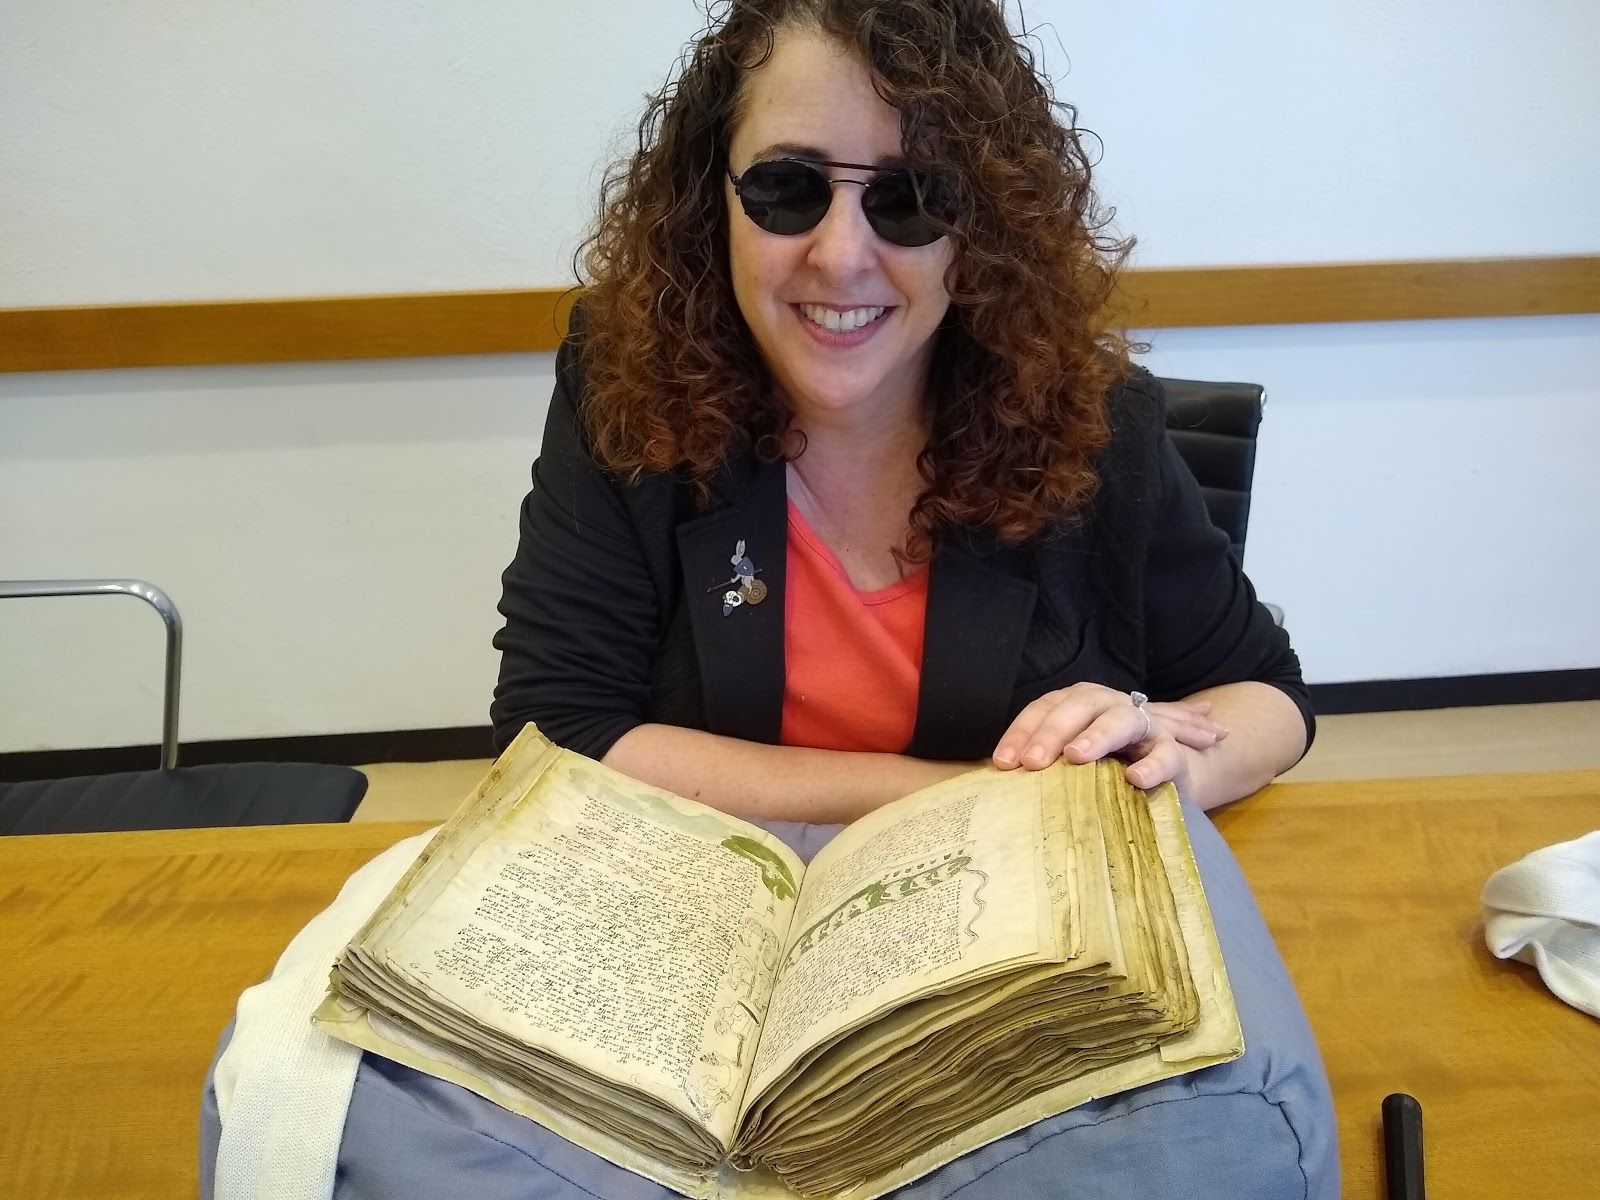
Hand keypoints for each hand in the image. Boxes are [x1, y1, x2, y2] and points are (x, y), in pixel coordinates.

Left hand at [991, 683, 1227, 793]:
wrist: (1161, 769)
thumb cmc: (1102, 765)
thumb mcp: (1069, 758)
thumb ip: (1043, 761)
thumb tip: (999, 777)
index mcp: (1077, 703)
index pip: (1043, 709)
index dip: (1021, 733)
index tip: (1003, 763)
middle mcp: (1107, 705)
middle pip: (1077, 707)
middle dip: (1051, 732)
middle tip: (1031, 762)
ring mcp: (1141, 724)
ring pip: (1120, 720)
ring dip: (1097, 736)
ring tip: (1075, 757)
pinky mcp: (1170, 749)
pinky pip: (1164, 754)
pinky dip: (1151, 766)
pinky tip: (1134, 779)